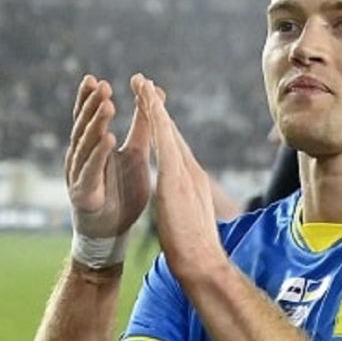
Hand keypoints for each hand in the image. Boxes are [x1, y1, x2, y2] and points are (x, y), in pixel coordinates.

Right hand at [64, 75, 152, 241]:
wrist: (112, 232)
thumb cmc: (120, 191)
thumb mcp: (135, 153)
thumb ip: (142, 126)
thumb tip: (151, 96)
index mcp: (90, 147)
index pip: (87, 117)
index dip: (88, 99)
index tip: (94, 78)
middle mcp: (79, 157)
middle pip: (83, 125)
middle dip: (92, 105)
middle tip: (102, 85)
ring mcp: (79, 175)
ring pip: (85, 144)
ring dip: (96, 123)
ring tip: (108, 104)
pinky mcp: (83, 193)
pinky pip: (90, 170)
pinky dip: (98, 154)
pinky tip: (108, 138)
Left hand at [135, 75, 227, 281]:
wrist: (201, 259)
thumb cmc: (193, 244)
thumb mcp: (184, 213)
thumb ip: (181, 198)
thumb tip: (175, 191)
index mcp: (188, 178)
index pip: (173, 144)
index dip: (161, 123)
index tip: (151, 104)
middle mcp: (189, 169)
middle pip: (170, 131)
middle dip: (156, 106)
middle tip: (143, 81)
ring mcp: (184, 171)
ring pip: (167, 130)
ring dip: (153, 105)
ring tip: (141, 82)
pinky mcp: (176, 178)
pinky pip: (164, 143)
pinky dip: (157, 121)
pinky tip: (147, 105)